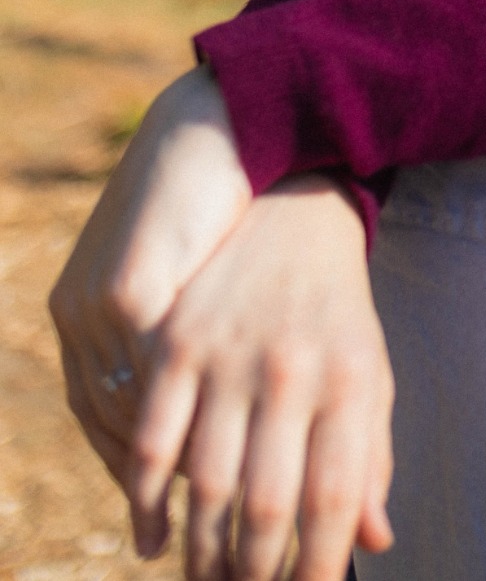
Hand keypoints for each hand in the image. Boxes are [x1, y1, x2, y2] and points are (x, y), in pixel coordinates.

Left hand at [50, 67, 253, 489]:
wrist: (231, 124)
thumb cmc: (226, 200)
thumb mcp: (198, 277)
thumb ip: (193, 338)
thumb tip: (211, 391)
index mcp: (85, 307)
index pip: (102, 413)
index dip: (135, 472)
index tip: (167, 522)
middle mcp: (79, 310)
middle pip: (104, 420)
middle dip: (145, 485)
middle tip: (185, 538)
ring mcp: (96, 299)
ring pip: (120, 407)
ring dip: (161, 465)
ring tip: (208, 506)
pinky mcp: (126, 287)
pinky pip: (146, 373)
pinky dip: (174, 417)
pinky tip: (212, 445)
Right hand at [133, 175, 394, 579]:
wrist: (294, 218)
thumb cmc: (341, 318)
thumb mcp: (372, 379)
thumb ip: (371, 459)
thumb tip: (375, 541)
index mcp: (351, 383)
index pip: (333, 497)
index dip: (319, 563)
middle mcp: (290, 372)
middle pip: (266, 501)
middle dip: (255, 569)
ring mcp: (229, 358)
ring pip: (205, 481)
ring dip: (201, 548)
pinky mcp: (176, 345)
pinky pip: (151, 439)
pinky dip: (146, 498)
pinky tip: (153, 537)